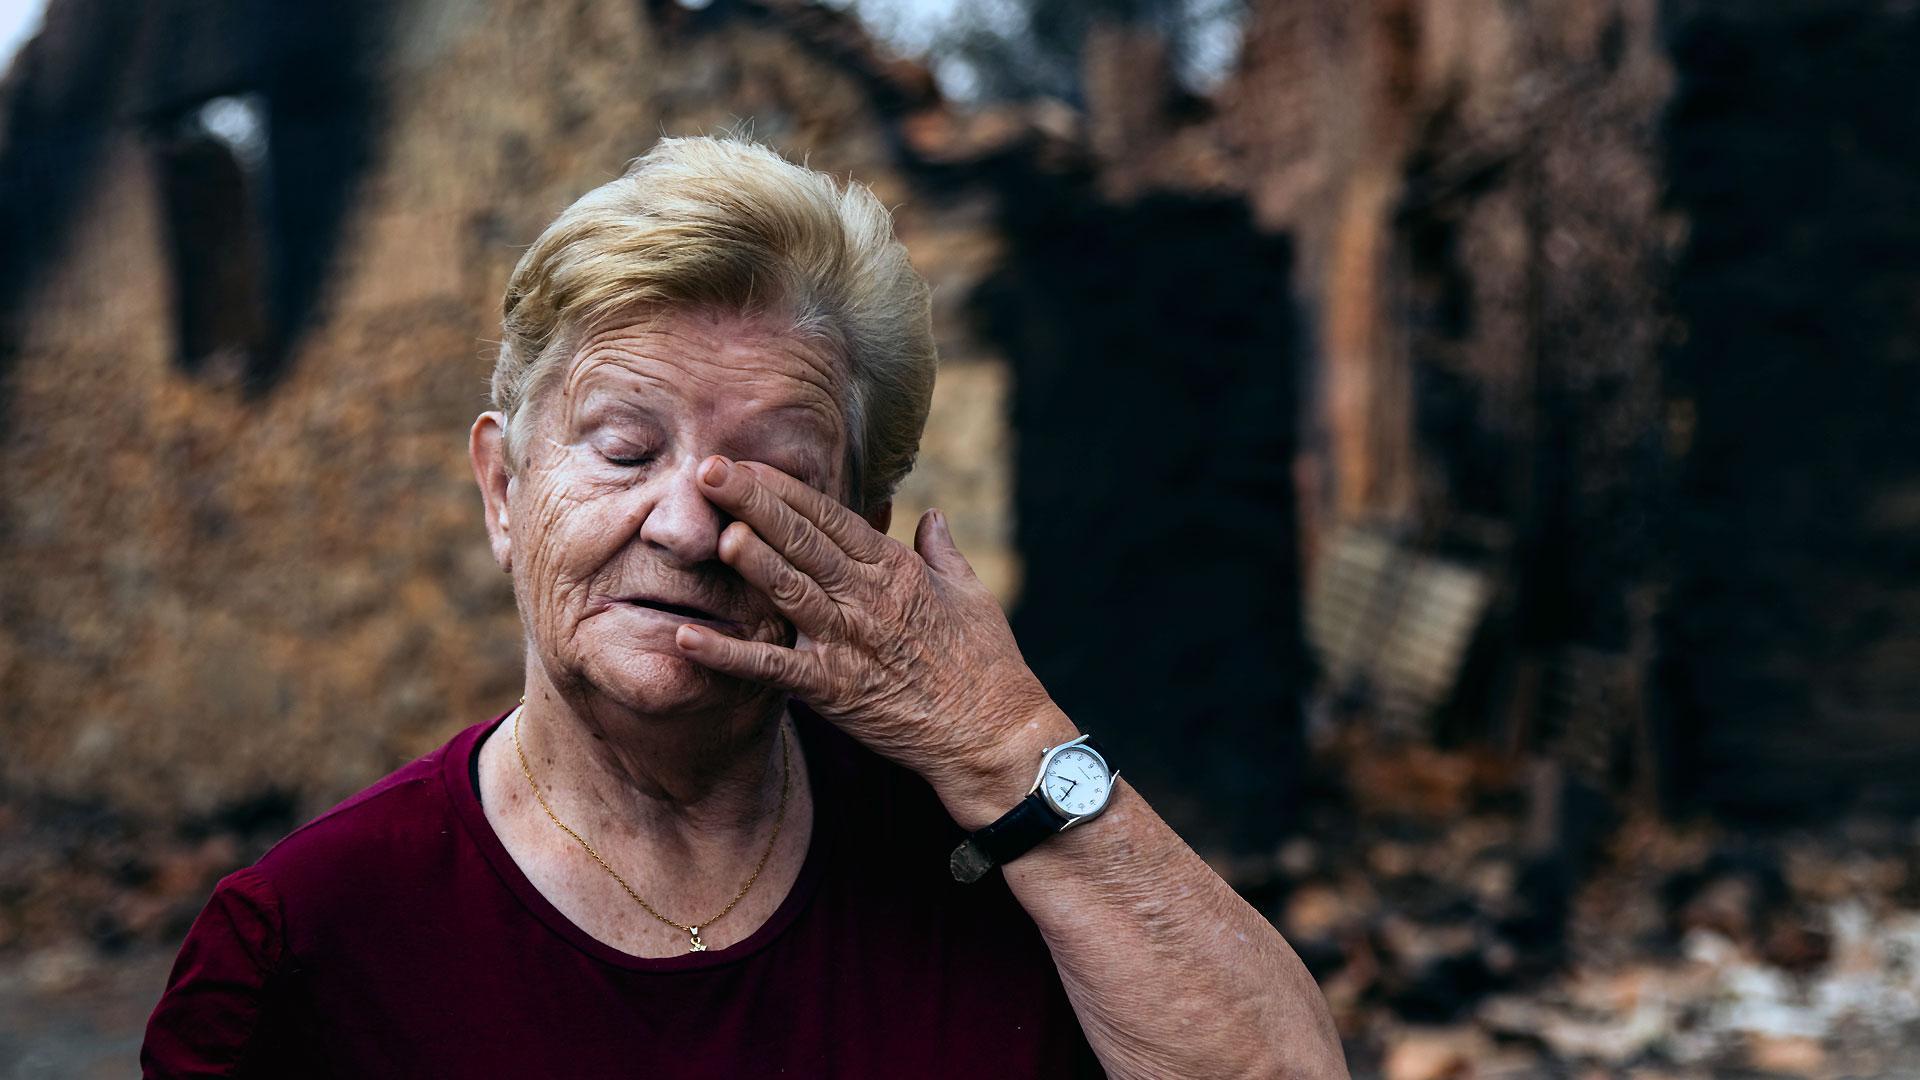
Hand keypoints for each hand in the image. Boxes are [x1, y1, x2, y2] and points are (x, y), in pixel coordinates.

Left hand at [675, 456, 1074, 821]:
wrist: (991, 733)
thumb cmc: (987, 664)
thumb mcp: (971, 592)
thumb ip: (943, 549)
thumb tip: (930, 514)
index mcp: (895, 568)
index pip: (831, 515)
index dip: (786, 487)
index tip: (746, 462)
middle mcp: (868, 597)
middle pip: (801, 539)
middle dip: (753, 502)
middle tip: (707, 471)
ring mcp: (850, 642)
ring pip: (789, 588)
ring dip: (747, 559)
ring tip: (709, 530)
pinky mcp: (835, 689)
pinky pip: (772, 667)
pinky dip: (729, 652)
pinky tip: (688, 636)